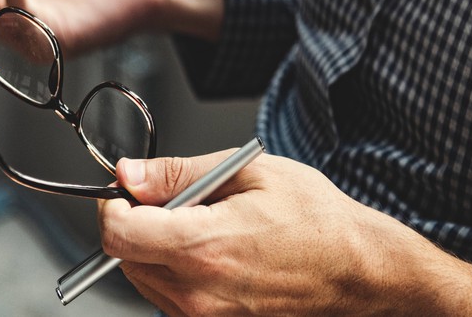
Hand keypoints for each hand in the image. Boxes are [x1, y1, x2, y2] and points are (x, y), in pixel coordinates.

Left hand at [98, 150, 471, 315]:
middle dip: (135, 223)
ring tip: (203, 224)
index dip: (114, 205)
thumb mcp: (248, 173)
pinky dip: (176, 269)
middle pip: (124, 258)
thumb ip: (178, 174)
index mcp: (203, 246)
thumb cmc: (314, 218)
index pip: (117, 234)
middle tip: (174, 200)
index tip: (128, 191)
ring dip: (156, 247)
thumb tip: (129, 174)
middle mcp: (199, 291)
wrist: (357, 267)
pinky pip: (171, 297)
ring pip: (145, 279)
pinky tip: (213, 250)